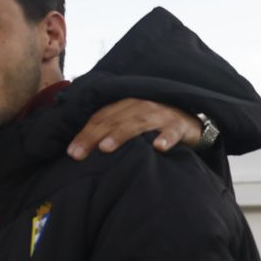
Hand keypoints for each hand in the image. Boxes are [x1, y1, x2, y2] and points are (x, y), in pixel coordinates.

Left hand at [67, 99, 200, 159]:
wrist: (190, 121)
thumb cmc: (152, 125)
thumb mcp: (129, 122)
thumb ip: (109, 129)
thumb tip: (79, 149)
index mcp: (125, 106)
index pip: (100, 117)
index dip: (84, 133)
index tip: (71, 152)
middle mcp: (140, 107)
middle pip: (113, 120)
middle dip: (94, 136)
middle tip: (78, 154)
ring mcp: (160, 115)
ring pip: (138, 123)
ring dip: (121, 134)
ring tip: (106, 147)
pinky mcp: (179, 125)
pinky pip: (172, 131)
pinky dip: (166, 138)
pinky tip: (158, 148)